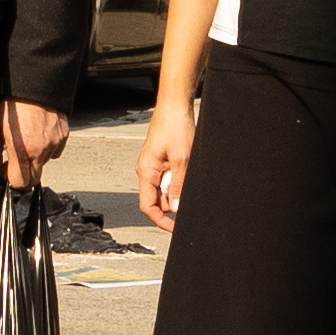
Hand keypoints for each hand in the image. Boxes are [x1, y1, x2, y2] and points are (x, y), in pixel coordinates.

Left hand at [0, 96, 75, 186]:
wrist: (33, 82)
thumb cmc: (12, 102)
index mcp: (23, 150)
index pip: (20, 183)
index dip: (11, 179)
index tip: (6, 169)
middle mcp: (41, 150)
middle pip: (34, 179)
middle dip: (23, 173)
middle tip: (14, 159)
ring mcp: (55, 143)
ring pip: (44, 164)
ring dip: (35, 159)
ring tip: (26, 140)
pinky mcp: (63, 135)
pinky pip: (55, 150)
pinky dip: (46, 147)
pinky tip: (37, 135)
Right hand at [138, 91, 200, 228]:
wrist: (175, 106)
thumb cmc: (175, 126)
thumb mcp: (182, 159)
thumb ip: (178, 186)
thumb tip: (175, 208)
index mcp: (146, 172)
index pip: (147, 206)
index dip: (161, 221)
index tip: (175, 228)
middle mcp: (147, 171)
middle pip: (158, 200)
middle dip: (173, 203)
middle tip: (189, 197)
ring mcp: (154, 166)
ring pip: (165, 190)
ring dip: (178, 190)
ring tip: (188, 176)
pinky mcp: (162, 161)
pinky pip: (169, 178)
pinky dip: (179, 180)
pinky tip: (187, 170)